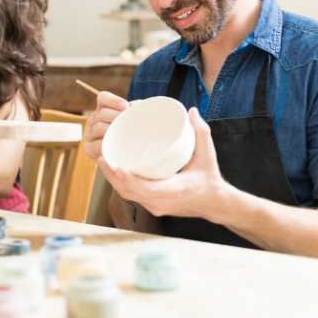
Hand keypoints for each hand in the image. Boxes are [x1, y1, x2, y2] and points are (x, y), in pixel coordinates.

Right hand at [82, 91, 129, 159]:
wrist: (125, 159)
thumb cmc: (130, 136)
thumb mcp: (132, 122)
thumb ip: (134, 112)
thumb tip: (138, 106)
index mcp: (103, 110)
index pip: (103, 98)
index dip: (113, 101)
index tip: (125, 106)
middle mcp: (94, 120)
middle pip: (102, 113)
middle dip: (116, 117)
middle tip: (128, 124)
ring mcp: (89, 134)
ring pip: (98, 127)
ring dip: (112, 130)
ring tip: (124, 136)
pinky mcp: (89, 149)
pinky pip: (96, 145)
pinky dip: (105, 145)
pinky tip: (114, 147)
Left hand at [98, 108, 230, 218]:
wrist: (216, 203)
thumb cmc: (211, 179)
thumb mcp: (208, 155)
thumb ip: (201, 132)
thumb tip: (191, 111)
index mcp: (174, 190)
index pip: (144, 188)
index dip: (127, 178)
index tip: (115, 165)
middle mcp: (161, 202)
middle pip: (129, 191)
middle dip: (112, 175)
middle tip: (102, 156)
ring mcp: (155, 206)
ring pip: (128, 195)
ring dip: (113, 180)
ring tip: (103, 160)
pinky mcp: (153, 206)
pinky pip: (132, 196)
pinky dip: (121, 185)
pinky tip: (113, 171)